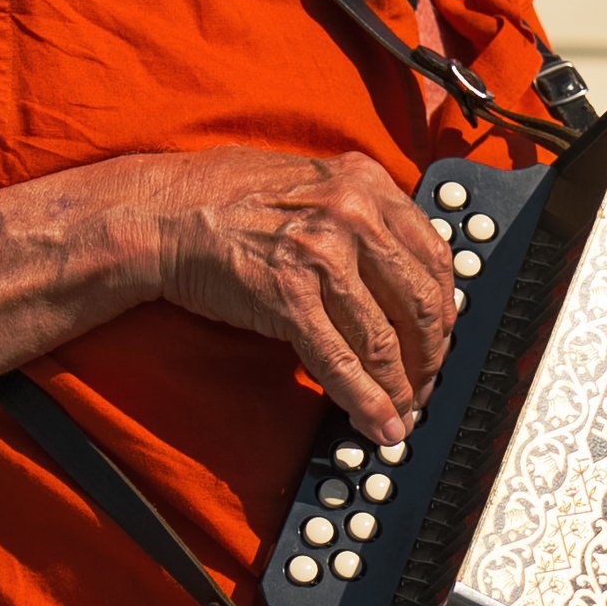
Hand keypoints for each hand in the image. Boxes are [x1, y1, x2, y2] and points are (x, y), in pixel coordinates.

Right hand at [139, 148, 457, 446]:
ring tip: (401, 412)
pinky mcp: (290, 298)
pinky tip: (379, 423)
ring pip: (385, 340)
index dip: (444, 312)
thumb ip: (363, 217)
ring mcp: (323, 256)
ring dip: (399, 388)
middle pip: (421, 302)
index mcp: (367, 181)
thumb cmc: (228, 200)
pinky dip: (367, 401)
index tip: (440, 339)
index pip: (435, 257)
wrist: (162, 214)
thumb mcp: (314, 184)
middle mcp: (353, 213)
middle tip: (424, 383)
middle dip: (429, 356)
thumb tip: (405, 278)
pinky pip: (342, 363)